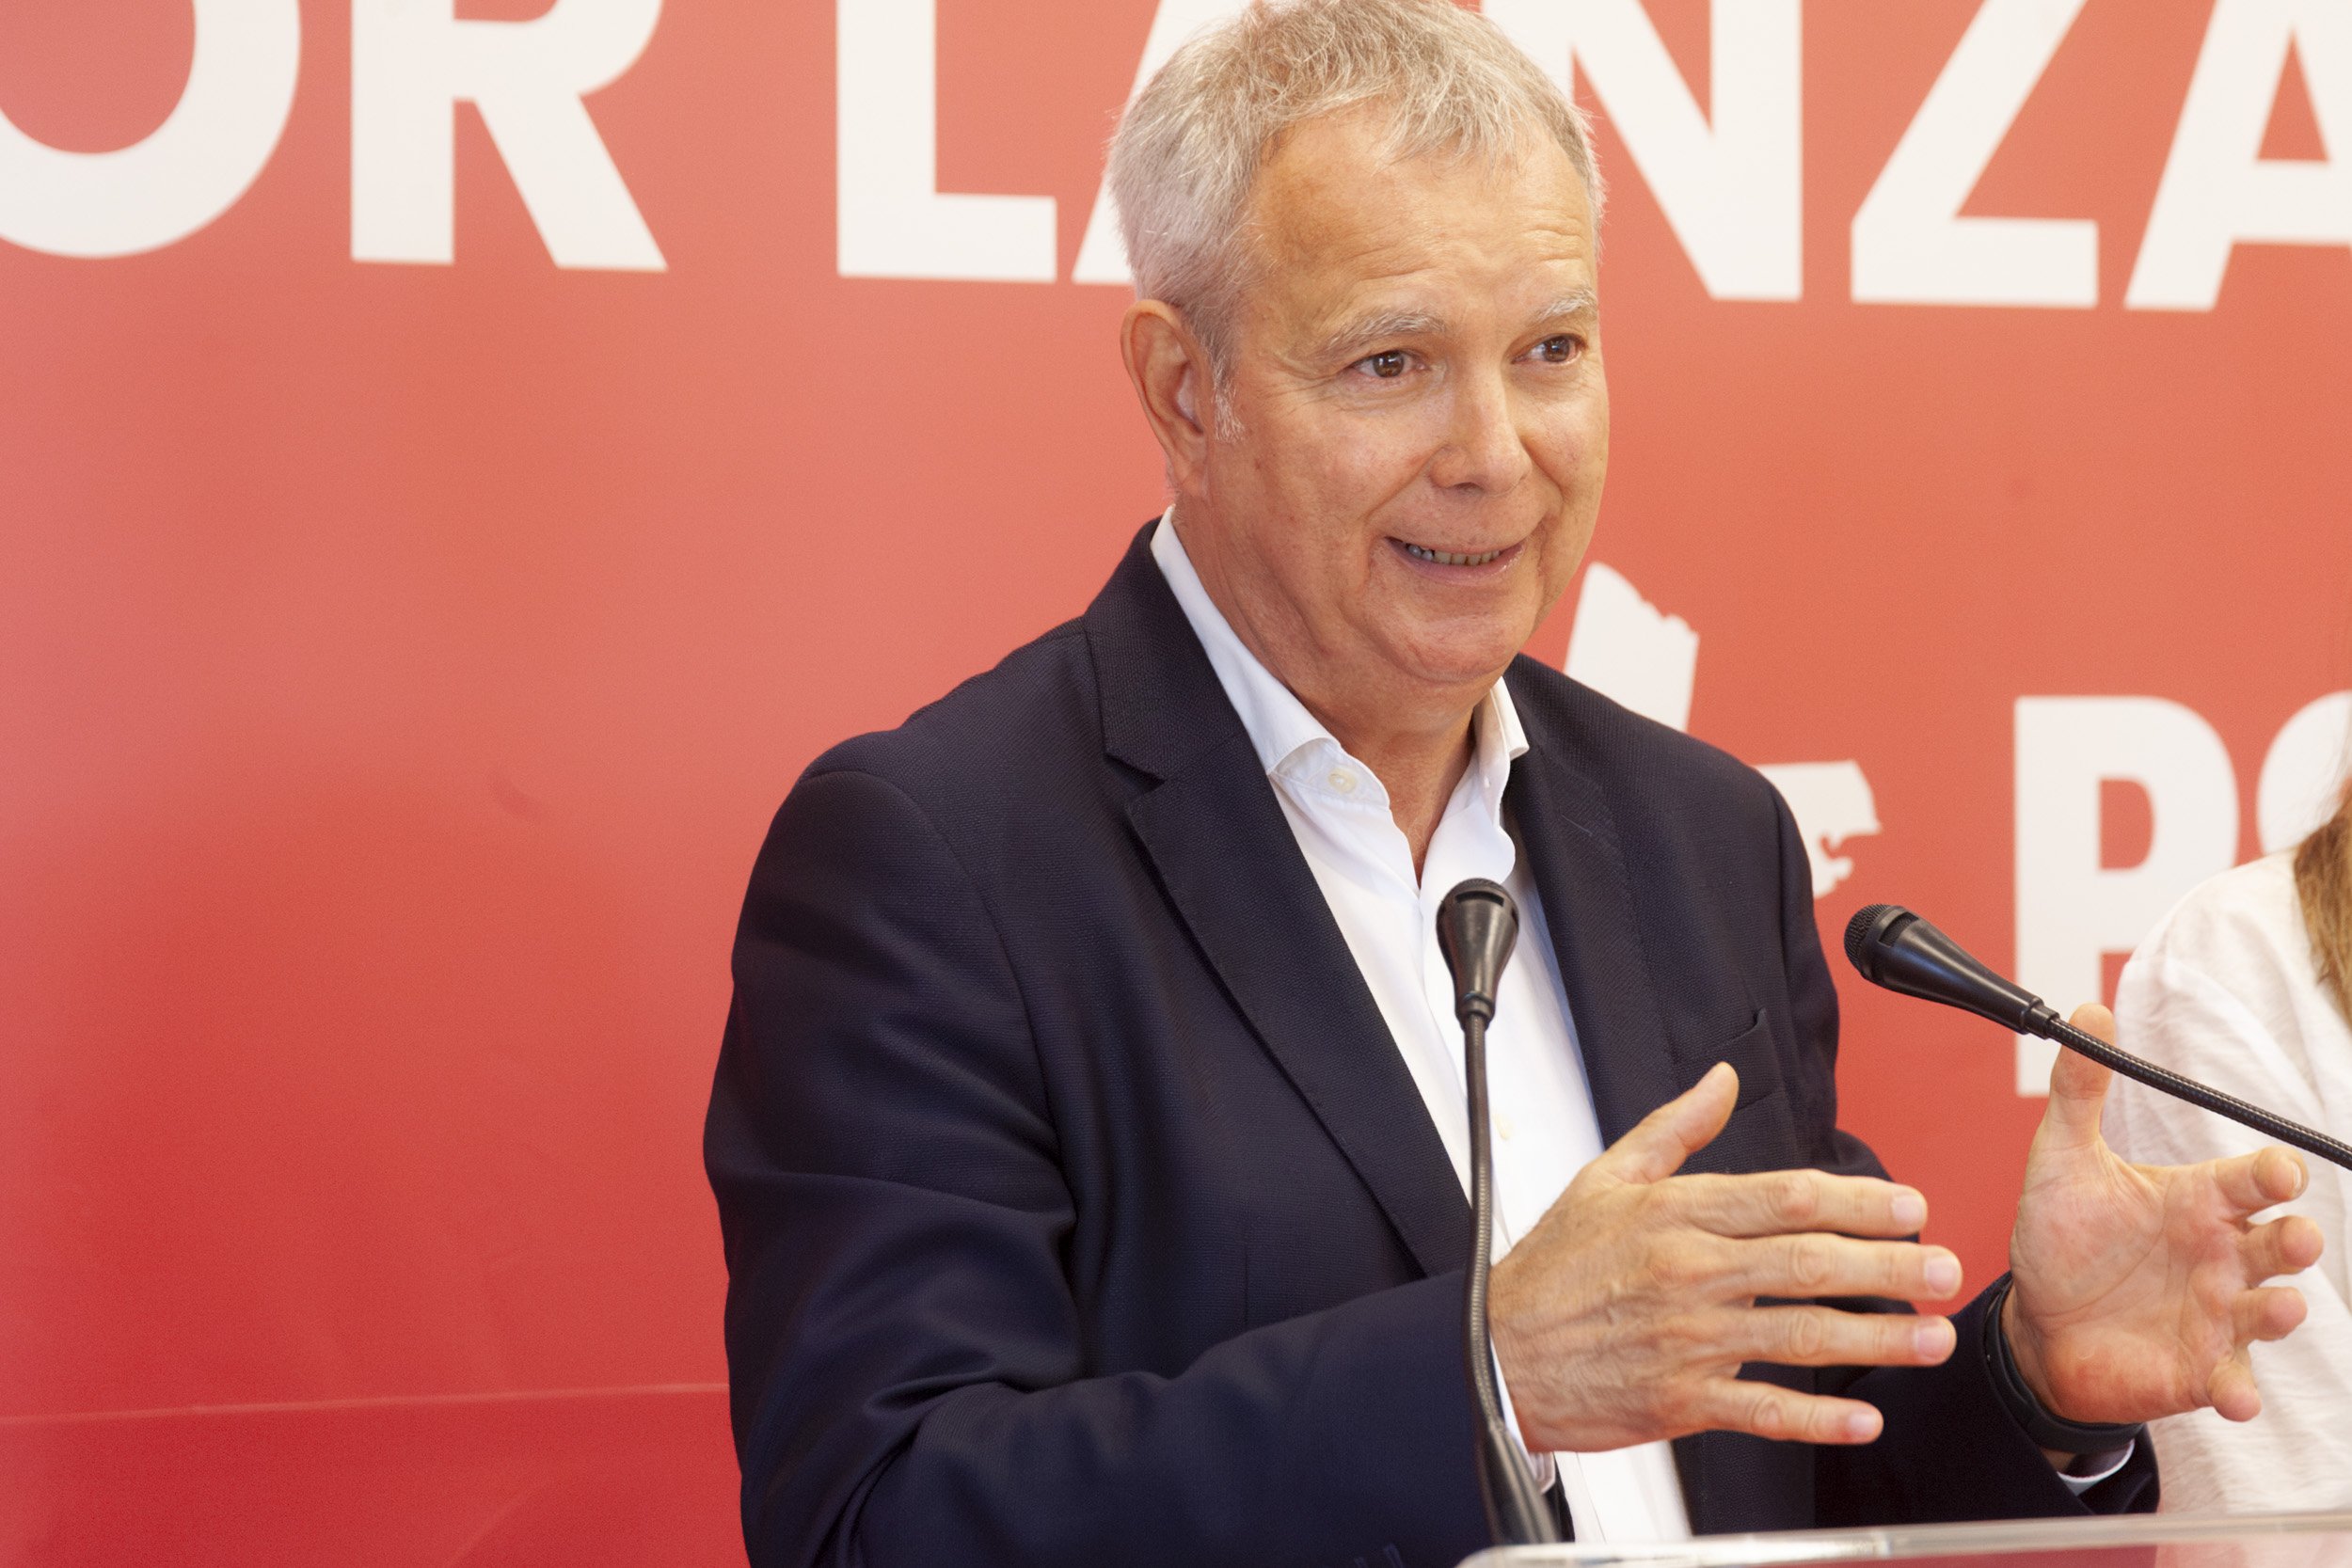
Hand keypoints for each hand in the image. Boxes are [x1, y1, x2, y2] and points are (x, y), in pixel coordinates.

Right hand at [1491, 1062, 1964, 1452]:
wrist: (1493, 1354)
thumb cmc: (1552, 1270)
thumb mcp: (1604, 1178)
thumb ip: (1674, 1128)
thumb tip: (1721, 1078)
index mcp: (1675, 1214)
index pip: (1784, 1198)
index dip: (1857, 1201)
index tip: (1909, 1206)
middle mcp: (1688, 1274)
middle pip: (1808, 1264)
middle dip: (1889, 1268)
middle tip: (1943, 1270)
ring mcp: (1687, 1340)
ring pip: (1800, 1336)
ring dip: (1877, 1339)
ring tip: (1931, 1339)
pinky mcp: (1680, 1401)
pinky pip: (1762, 1410)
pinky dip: (1817, 1419)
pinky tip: (1863, 1419)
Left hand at [2005, 1004, 2325, 1425]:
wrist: (2036, 1321)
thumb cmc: (2063, 1238)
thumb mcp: (2063, 1160)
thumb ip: (2080, 1093)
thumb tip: (2088, 1010)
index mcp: (2199, 1202)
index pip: (2252, 1182)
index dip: (2272, 1176)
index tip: (2277, 1174)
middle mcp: (2221, 1257)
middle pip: (2281, 1245)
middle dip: (2298, 1241)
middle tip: (2297, 1237)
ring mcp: (2218, 1316)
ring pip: (2270, 1311)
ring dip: (2281, 1311)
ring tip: (2281, 1308)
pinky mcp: (2200, 1369)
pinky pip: (2232, 1381)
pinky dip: (2239, 1391)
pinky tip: (2234, 1396)